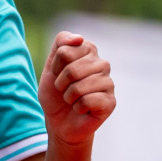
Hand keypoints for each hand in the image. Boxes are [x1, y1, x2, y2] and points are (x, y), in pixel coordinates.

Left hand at [38, 31, 115, 147]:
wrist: (60, 122)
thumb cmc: (56, 94)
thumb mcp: (50, 66)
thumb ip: (61, 44)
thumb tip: (80, 38)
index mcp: (89, 51)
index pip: (65, 51)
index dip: (55, 67)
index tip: (58, 74)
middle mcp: (102, 64)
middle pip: (72, 69)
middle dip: (61, 83)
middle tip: (65, 90)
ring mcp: (108, 83)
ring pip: (79, 86)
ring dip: (68, 97)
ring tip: (73, 100)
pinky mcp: (111, 101)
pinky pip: (87, 100)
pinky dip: (77, 107)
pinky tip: (82, 109)